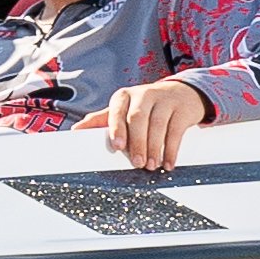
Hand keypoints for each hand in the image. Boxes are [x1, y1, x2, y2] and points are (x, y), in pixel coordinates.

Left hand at [99, 73, 216, 172]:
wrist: (182, 93)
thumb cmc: (146, 105)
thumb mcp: (124, 109)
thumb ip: (102, 119)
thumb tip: (76, 130)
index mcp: (124, 96)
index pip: (117, 111)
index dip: (117, 128)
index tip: (117, 146)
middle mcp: (143, 95)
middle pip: (138, 119)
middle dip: (137, 143)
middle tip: (137, 163)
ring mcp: (164, 100)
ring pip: (157, 125)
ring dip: (154, 149)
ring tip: (152, 166)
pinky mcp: (182, 109)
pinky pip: (176, 131)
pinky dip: (171, 150)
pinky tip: (168, 163)